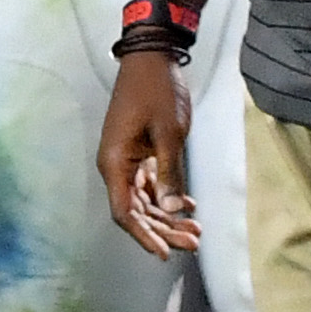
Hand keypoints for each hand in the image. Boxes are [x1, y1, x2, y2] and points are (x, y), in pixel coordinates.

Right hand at [98, 50, 198, 258]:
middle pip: (137, 211)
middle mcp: (116, 167)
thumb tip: (170, 209)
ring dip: (168, 216)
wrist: (151, 59)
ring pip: (145, 200)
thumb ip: (169, 172)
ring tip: (195, 231)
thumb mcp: (168, 132)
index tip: (164, 253)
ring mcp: (126, 161)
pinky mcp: (138, 154)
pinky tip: (188, 206)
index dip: (144, 236)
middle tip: (193, 243)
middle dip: (164, 230)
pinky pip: (150, 184)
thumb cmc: (157, 91)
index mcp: (115, 163)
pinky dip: (167, 197)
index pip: (125, 212)